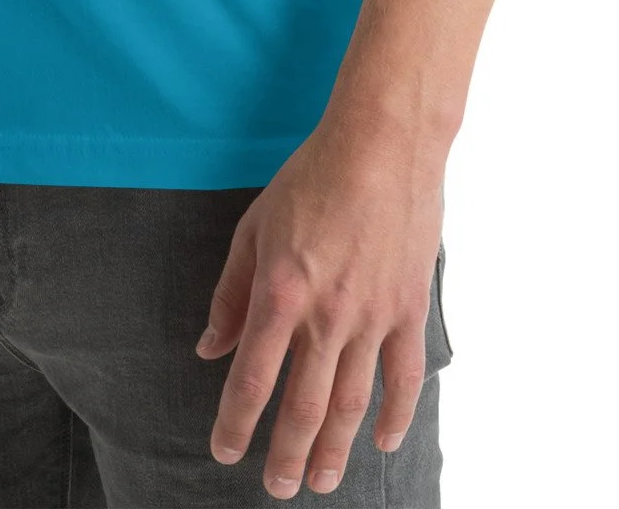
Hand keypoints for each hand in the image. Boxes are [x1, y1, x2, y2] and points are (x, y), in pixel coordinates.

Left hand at [196, 114, 444, 497]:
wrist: (382, 145)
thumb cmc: (311, 177)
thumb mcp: (254, 228)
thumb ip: (231, 293)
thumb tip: (210, 348)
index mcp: (280, 294)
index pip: (252, 379)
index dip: (235, 422)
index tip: (224, 451)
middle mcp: (326, 316)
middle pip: (303, 405)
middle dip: (286, 453)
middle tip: (277, 488)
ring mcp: (373, 316)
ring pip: (352, 403)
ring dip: (334, 448)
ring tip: (320, 480)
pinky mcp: (409, 308)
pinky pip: (404, 376)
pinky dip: (396, 415)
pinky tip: (383, 442)